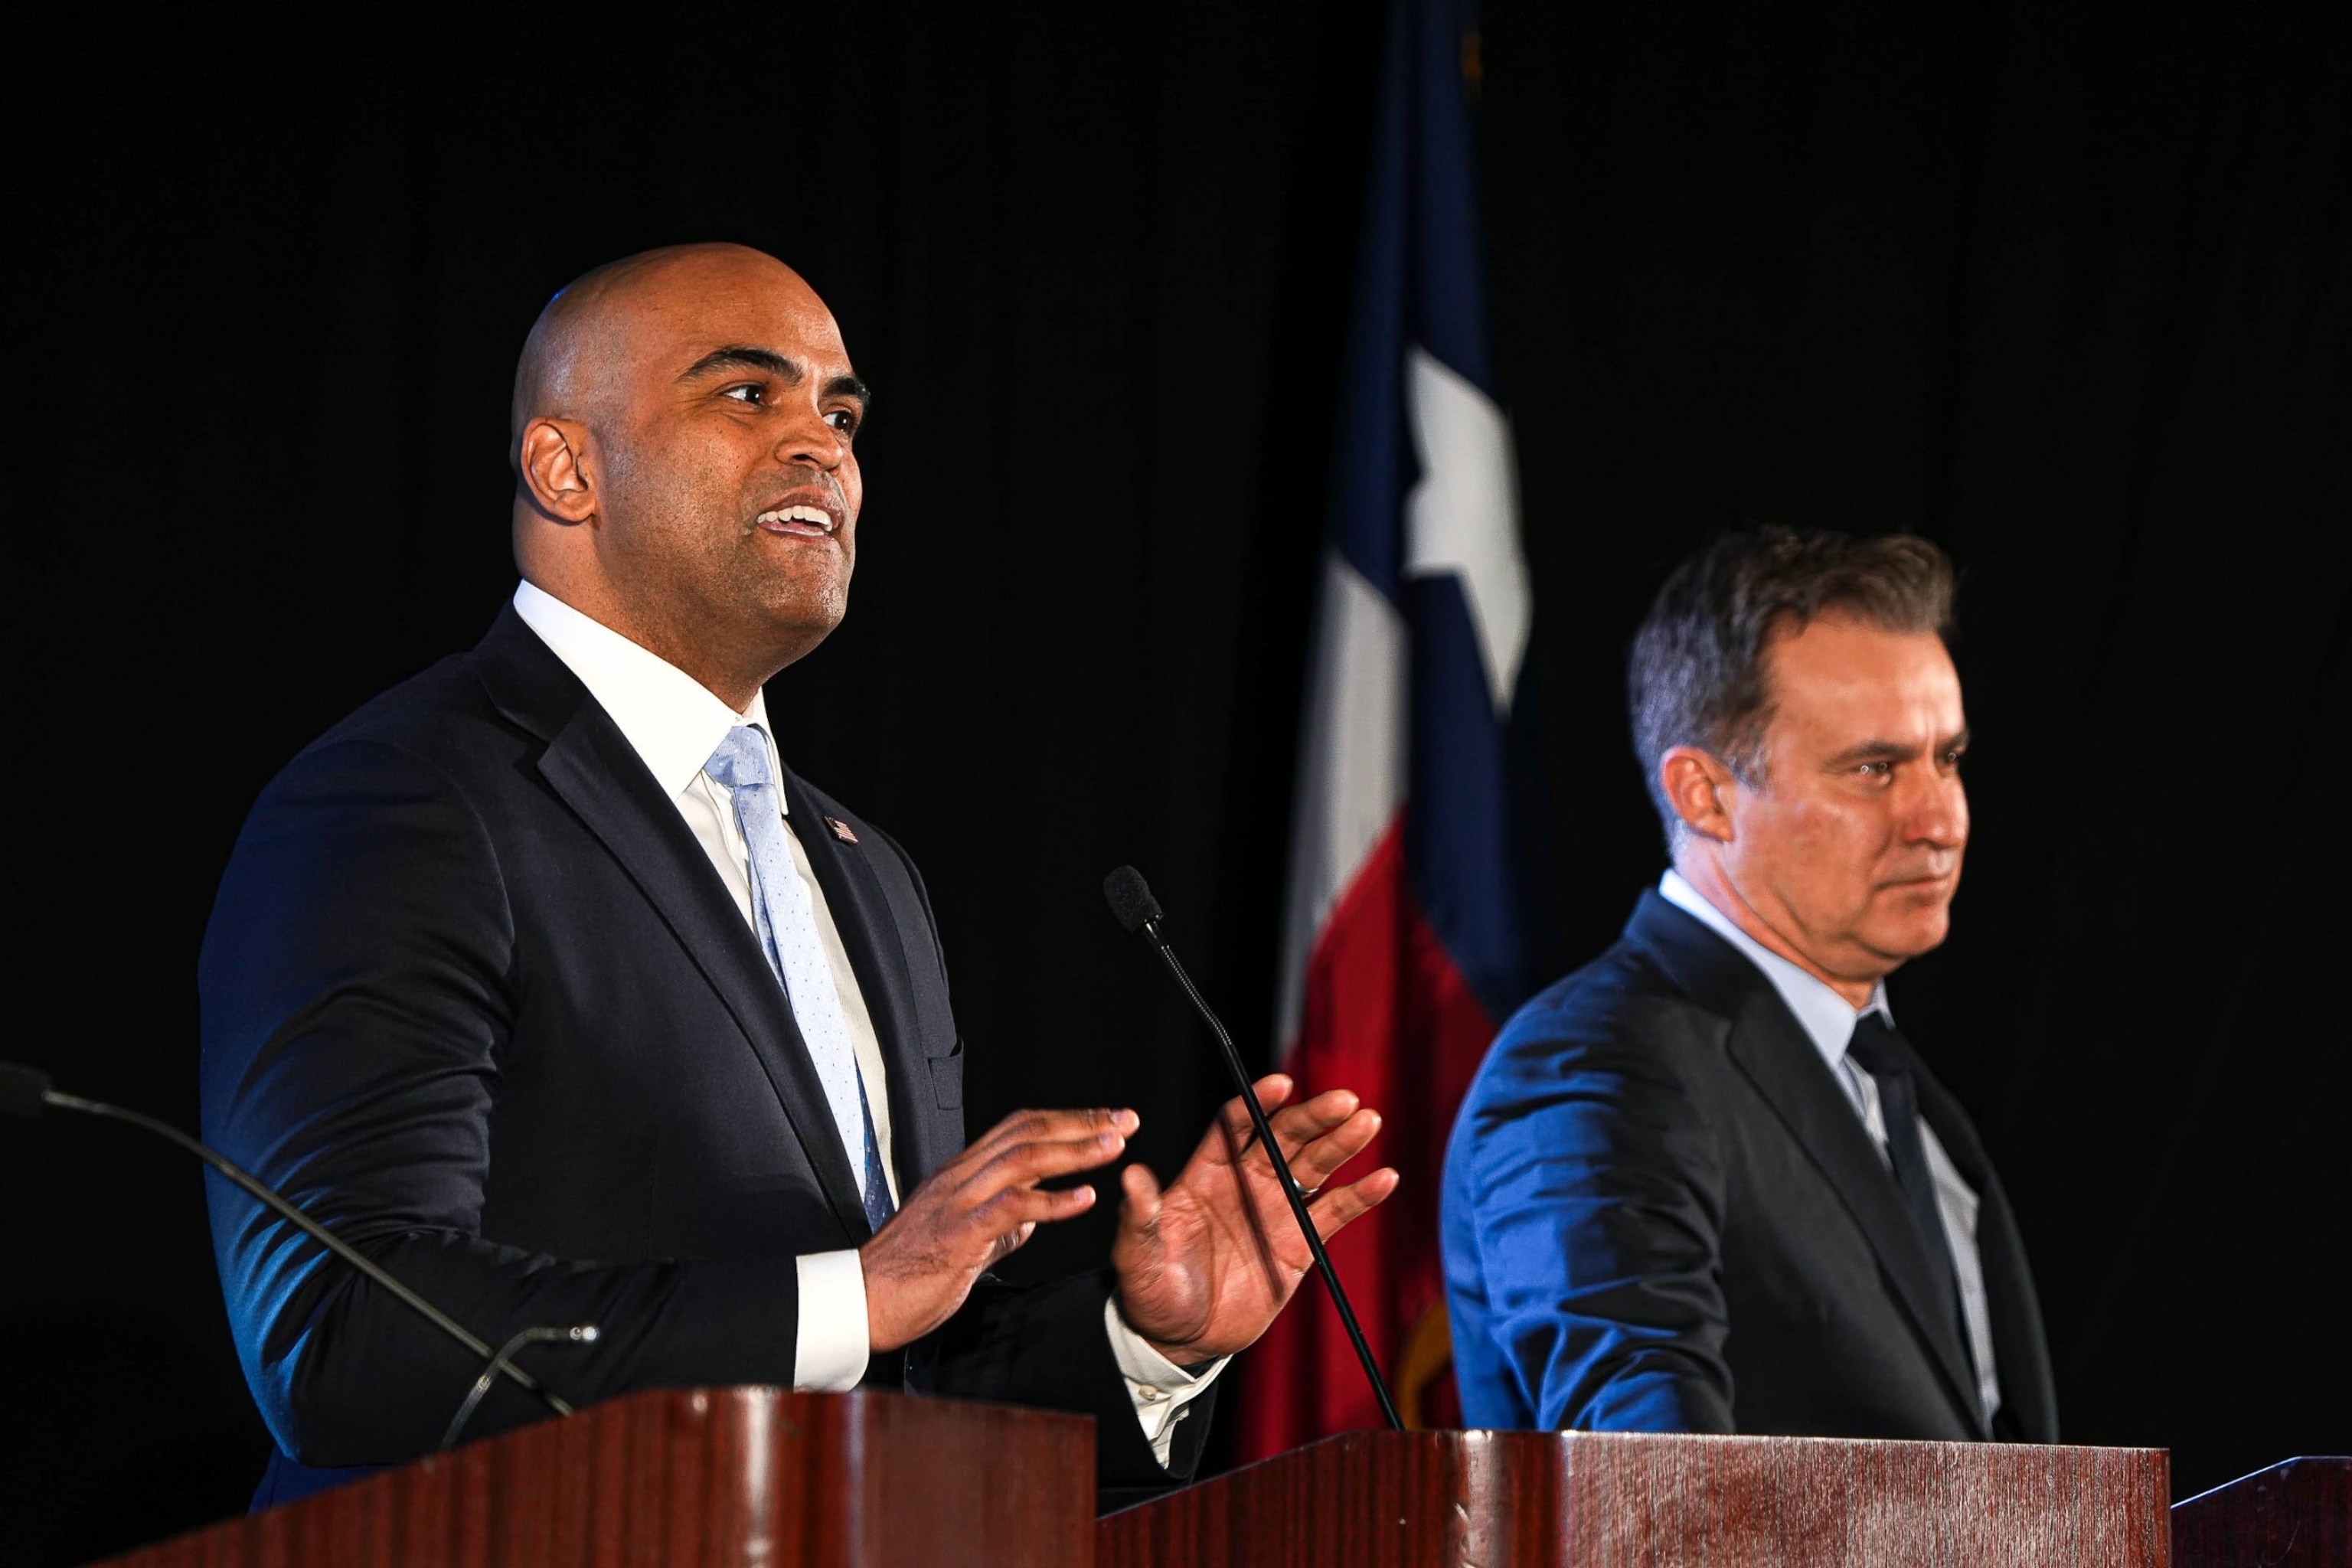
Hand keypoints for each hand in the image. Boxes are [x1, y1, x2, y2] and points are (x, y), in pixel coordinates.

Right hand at [861, 1106, 1135, 1352]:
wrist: (861, 1302)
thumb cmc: (907, 1277)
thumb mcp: (962, 1241)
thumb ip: (996, 1225)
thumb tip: (1027, 1219)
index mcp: (961, 1174)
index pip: (1019, 1129)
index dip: (1065, 1120)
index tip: (1104, 1120)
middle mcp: (960, 1177)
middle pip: (1027, 1131)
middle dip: (1081, 1122)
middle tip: (1125, 1120)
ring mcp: (958, 1201)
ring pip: (1022, 1158)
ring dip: (1074, 1150)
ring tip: (1114, 1145)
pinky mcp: (958, 1233)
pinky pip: (1011, 1207)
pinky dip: (1052, 1201)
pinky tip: (1084, 1198)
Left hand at [1111, 1074, 1396, 1364]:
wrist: (1181, 1337)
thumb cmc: (1151, 1290)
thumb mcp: (1136, 1255)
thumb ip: (1141, 1216)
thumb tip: (1132, 1177)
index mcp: (1206, 1174)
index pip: (1235, 1126)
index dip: (1258, 1103)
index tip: (1282, 1085)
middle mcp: (1246, 1183)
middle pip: (1284, 1137)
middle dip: (1313, 1117)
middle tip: (1343, 1100)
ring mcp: (1276, 1210)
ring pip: (1314, 1166)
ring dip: (1341, 1143)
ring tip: (1367, 1122)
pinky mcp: (1300, 1244)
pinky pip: (1333, 1213)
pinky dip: (1360, 1196)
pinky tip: (1384, 1179)